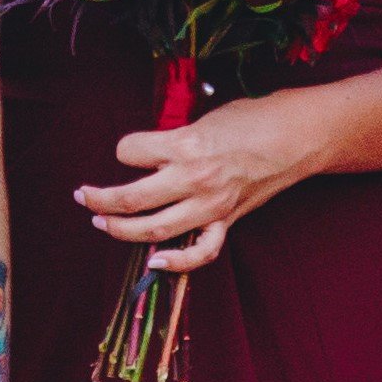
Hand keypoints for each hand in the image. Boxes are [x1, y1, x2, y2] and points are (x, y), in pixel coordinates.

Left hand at [72, 91, 321, 274]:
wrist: (297, 136)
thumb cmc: (251, 118)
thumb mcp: (203, 118)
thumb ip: (172, 139)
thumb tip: (145, 155)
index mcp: (185, 144)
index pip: (129, 151)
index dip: (123, 149)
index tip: (127, 150)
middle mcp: (193, 179)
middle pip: (131, 198)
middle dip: (100, 198)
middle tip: (84, 196)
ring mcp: (211, 205)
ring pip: (154, 229)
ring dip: (121, 229)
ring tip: (101, 221)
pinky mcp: (227, 221)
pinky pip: (199, 252)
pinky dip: (176, 262)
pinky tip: (154, 261)